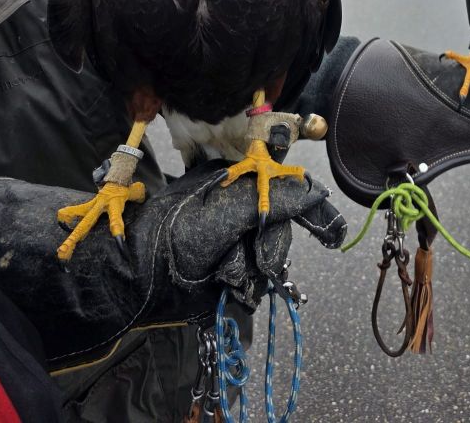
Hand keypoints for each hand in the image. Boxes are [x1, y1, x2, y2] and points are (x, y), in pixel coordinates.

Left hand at [0, 162, 345, 369]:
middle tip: (258, 260)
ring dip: (250, 268)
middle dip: (269, 247)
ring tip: (224, 272)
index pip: (284, 188)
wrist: (137, 278)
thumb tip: (312, 190)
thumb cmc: (174, 233)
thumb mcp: (224, 210)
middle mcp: (238, 211)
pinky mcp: (228, 274)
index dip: (310, 205)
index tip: (331, 232)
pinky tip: (223, 283)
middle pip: (281, 229)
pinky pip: (253, 282)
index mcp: (237, 184)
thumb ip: (272, 199)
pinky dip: (241, 285)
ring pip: (269, 259)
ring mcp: (233, 244)